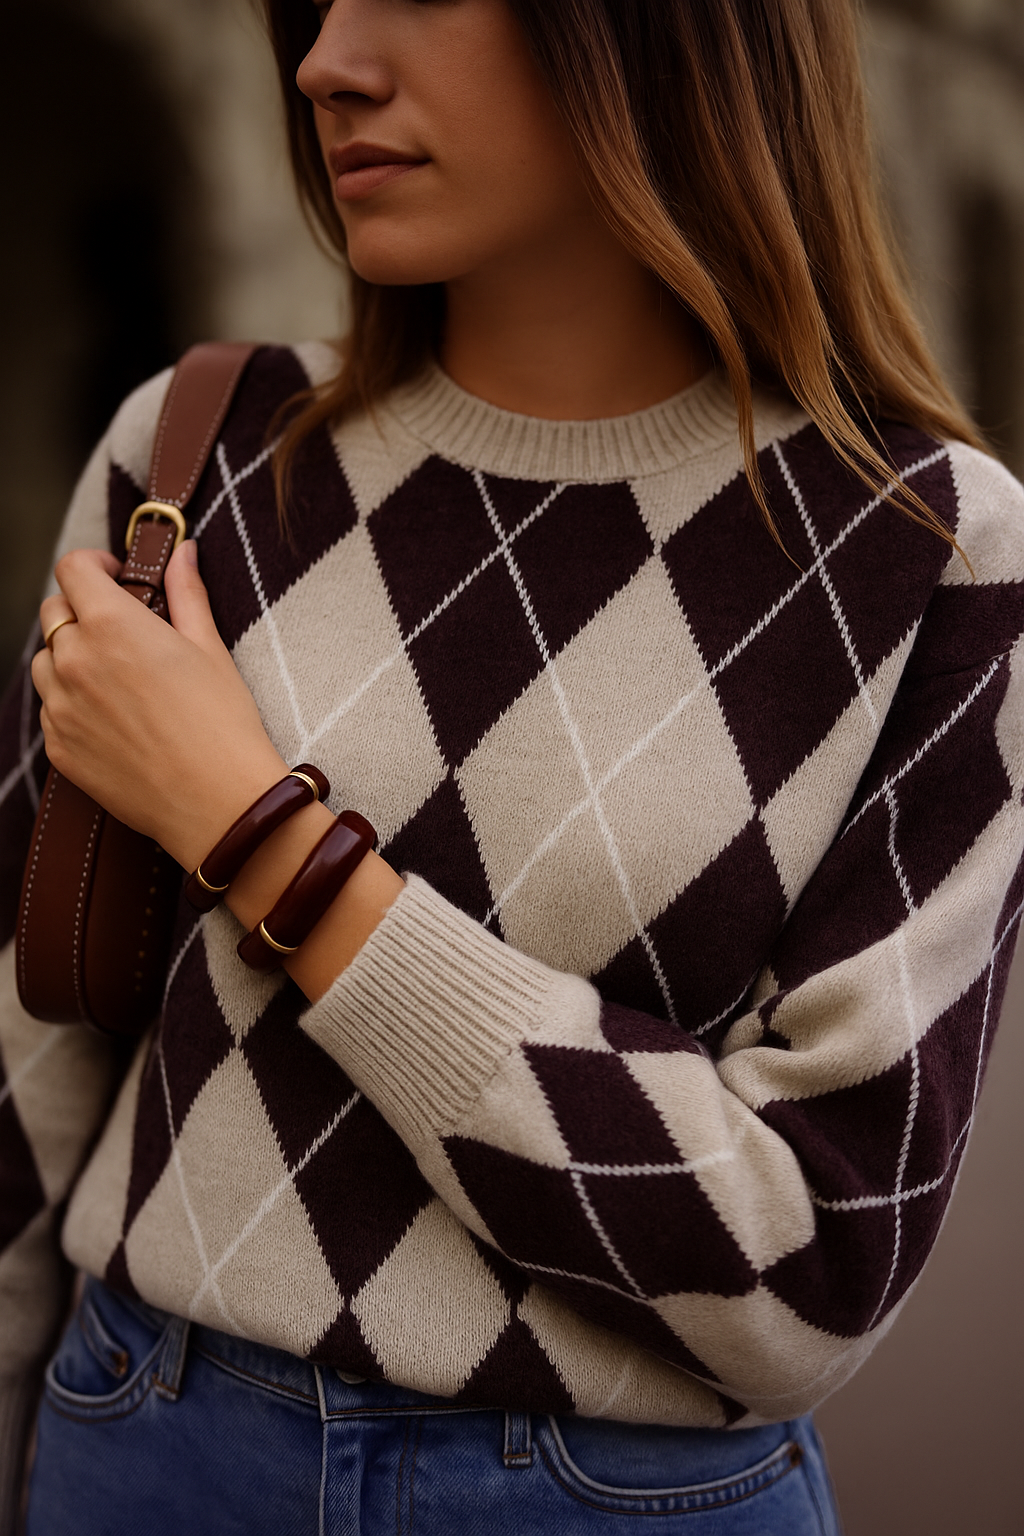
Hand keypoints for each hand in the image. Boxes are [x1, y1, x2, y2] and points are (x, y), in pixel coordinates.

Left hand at [32, 543, 287, 870]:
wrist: (217, 802)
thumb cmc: (222, 723)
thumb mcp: (209, 648)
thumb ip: (186, 593)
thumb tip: (184, 552)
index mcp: (111, 625)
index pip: (72, 569)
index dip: (94, 565)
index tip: (115, 577)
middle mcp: (74, 661)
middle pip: (54, 612)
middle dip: (83, 609)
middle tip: (123, 629)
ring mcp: (61, 707)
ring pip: (45, 662)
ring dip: (70, 657)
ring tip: (116, 677)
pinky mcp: (59, 748)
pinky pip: (52, 710)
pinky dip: (73, 703)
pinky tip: (116, 718)